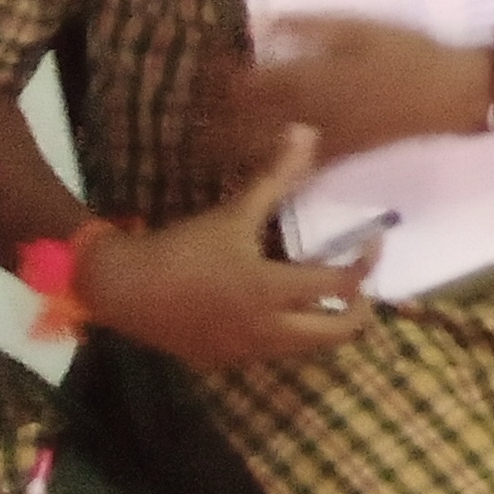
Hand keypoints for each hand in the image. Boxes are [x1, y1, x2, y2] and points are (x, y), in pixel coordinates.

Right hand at [88, 129, 378, 369]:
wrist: (121, 289)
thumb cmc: (181, 248)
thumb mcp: (234, 213)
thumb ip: (275, 177)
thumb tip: (305, 132)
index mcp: (272, 292)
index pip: (343, 285)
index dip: (368, 262)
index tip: (373, 240)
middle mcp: (267, 331)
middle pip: (339, 335)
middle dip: (360, 309)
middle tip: (359, 280)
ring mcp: (246, 352)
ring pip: (308, 349)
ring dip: (326, 324)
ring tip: (327, 291)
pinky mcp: (224, 361)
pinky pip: (274, 354)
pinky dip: (291, 335)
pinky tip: (281, 306)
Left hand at [224, 16, 480, 167]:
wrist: (446, 94)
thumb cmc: (405, 53)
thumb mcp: (358, 27)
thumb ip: (305, 27)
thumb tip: (256, 24)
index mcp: (306, 79)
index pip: (243, 82)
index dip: (218, 75)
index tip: (207, 62)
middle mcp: (303, 115)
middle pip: (239, 123)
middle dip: (210, 116)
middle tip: (194, 102)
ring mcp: (315, 140)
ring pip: (257, 150)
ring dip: (225, 144)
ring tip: (206, 133)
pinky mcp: (333, 156)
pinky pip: (286, 166)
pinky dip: (261, 163)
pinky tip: (250, 158)